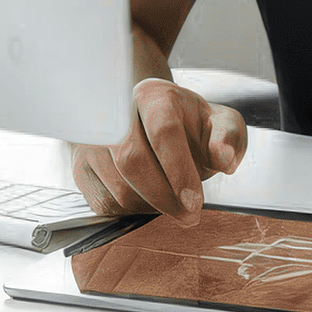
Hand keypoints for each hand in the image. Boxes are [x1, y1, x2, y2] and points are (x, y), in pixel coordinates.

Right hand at [71, 76, 246, 220]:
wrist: (153, 124)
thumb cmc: (190, 127)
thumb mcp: (220, 124)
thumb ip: (229, 137)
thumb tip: (223, 158)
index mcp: (154, 95)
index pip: (163, 130)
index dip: (179, 169)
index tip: (195, 201)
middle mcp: (116, 112)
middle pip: (132, 160)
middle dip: (165, 197)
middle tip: (190, 215)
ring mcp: (93, 140)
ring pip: (118, 187)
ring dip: (150, 206)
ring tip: (172, 201)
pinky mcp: (81, 166)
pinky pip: (104, 203)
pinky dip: (130, 211)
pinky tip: (148, 200)